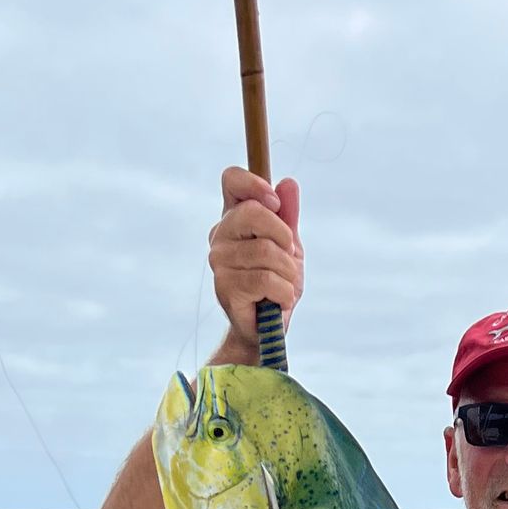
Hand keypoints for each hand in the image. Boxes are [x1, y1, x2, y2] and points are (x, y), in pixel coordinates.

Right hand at [209, 167, 302, 352]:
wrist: (268, 328)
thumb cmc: (276, 284)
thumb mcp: (289, 246)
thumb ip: (287, 216)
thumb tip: (288, 183)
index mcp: (234, 218)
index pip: (232, 181)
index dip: (255, 184)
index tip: (275, 203)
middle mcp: (220, 236)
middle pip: (253, 213)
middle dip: (283, 236)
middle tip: (287, 256)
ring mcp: (219, 261)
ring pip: (266, 251)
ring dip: (288, 271)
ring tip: (283, 284)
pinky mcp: (225, 287)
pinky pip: (266, 279)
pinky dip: (284, 292)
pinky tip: (279, 300)